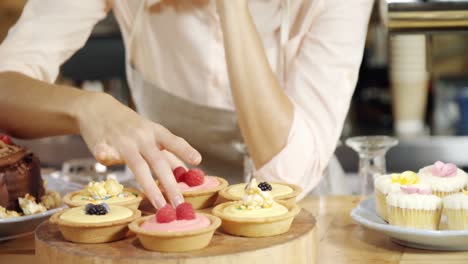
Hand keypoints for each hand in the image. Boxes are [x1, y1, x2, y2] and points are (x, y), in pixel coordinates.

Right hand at [74, 92, 200, 207]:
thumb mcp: (151, 134)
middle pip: (158, 160)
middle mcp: (141, 136)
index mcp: (155, 132)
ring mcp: (122, 140)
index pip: (173, 141)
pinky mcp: (102, 143)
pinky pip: (104, 151)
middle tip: (179, 202)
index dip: (185, 151)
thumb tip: (187, 172)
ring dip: (149, 186)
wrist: (98, 107)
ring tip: (159, 203)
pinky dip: (105, 154)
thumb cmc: (130, 126)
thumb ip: (167, 154)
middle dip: (170, 183)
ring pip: (137, 165)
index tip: (198, 160)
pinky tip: (102, 156)